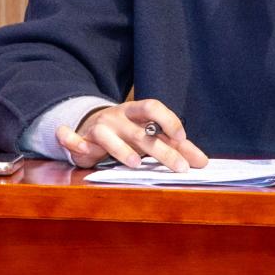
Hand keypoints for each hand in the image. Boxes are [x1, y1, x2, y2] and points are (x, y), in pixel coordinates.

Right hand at [55, 98, 208, 171]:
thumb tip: (203, 162)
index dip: (168, 119)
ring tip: (135, 163)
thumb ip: (176, 146)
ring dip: (120, 149)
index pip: (153, 107)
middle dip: (160, 150)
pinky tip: (82, 149)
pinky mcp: (80, 140)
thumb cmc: (128, 133)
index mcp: (136, 112)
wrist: (91, 127)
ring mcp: (98, 127)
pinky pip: (71, 138)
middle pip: (140, 132)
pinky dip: (71, 140)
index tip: (182, 136)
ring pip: (107, 135)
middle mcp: (118, 117)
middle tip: (178, 167)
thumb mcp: (151, 135)